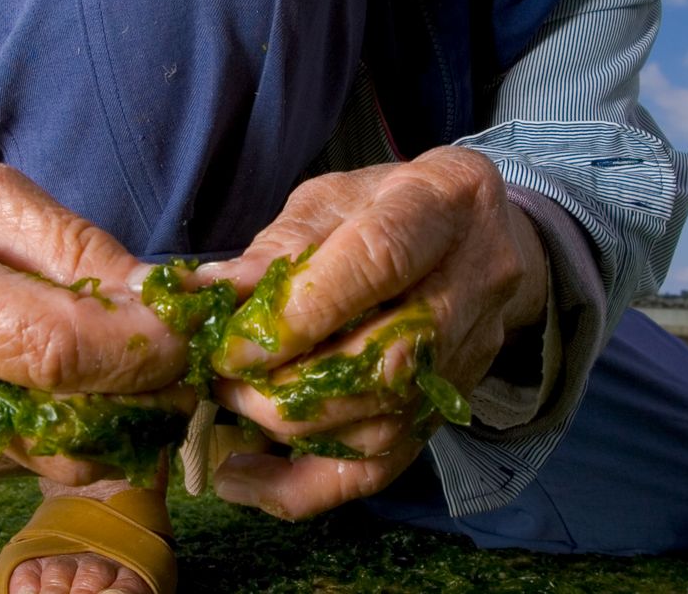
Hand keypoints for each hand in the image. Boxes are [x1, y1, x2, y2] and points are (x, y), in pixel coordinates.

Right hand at [0, 164, 191, 484]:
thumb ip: (78, 246)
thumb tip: (160, 300)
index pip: (48, 346)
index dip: (134, 346)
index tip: (186, 328)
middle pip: (61, 416)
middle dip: (145, 392)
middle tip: (187, 355)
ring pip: (63, 456)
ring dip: (127, 421)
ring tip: (149, 368)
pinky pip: (45, 461)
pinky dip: (89, 432)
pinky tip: (94, 384)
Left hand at [197, 147, 546, 518]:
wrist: (477, 236)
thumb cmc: (390, 206)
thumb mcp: (335, 199)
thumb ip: (279, 246)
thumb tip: (209, 295)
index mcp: (442, 204)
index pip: (377, 263)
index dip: (300, 313)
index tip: (232, 345)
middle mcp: (472, 285)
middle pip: (386, 362)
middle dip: (287, 385)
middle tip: (221, 379)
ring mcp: (468, 357)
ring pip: (382, 425)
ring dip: (290, 430)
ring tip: (231, 408)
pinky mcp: (447, 409)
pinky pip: (382, 468)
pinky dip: (303, 487)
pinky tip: (243, 479)